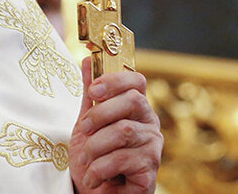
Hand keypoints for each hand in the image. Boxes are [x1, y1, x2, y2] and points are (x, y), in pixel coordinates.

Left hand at [70, 58, 162, 192]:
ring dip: (95, 146)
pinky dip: (100, 168)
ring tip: (85, 160)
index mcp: (136, 108)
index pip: (136, 81)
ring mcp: (153, 147)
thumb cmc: (93, 159)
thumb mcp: (86, 124)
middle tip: (83, 129)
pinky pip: (124, 159)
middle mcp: (150, 124)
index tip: (93, 91)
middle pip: (133, 101)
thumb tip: (87, 59)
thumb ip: (90, 96)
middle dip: (101, 114)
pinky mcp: (150, 171)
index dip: (115, 81)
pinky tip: (93, 178)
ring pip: (124, 131)